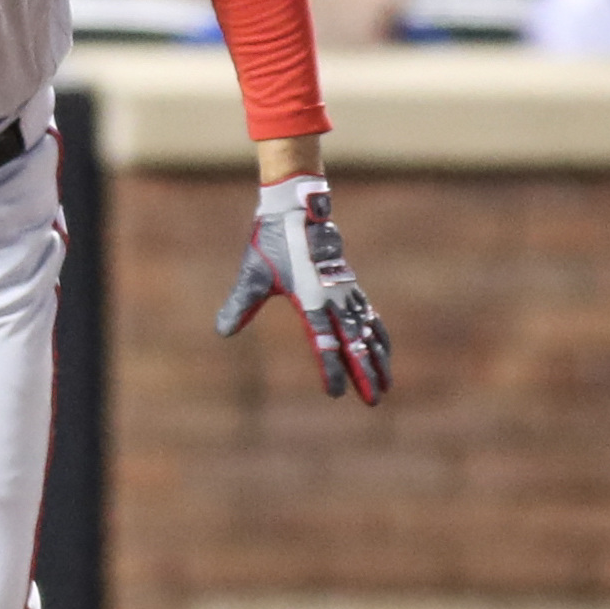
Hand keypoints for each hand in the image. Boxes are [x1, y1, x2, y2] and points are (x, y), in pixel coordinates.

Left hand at [215, 174, 390, 404]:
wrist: (296, 207)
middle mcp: (333, 298)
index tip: (334, 392)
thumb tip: (222, 332)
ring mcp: (344, 291)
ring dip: (378, 358)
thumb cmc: (272, 241)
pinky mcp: (348, 284)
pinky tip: (384, 349)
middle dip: (365, 373)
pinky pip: (369, 314)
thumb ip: (241, 304)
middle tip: (374, 402)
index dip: (330, 368)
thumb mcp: (253, 274)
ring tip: (387, 384)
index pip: (323, 342)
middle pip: (354, 343)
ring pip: (367, 331)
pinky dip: (379, 334)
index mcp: (310, 299)